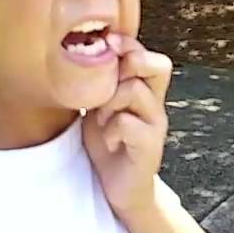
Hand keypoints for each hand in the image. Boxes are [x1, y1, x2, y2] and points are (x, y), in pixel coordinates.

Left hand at [82, 34, 173, 216]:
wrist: (117, 187)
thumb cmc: (105, 142)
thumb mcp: (98, 105)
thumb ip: (97, 82)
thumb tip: (76, 52)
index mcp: (143, 89)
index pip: (144, 53)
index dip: (125, 44)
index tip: (103, 48)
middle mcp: (155, 103)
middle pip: (157, 64)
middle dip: (125, 66)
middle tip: (104, 88)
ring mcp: (155, 124)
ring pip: (135, 90)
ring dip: (110, 102)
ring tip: (101, 120)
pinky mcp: (150, 147)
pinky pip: (129, 123)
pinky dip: (112, 130)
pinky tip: (108, 141)